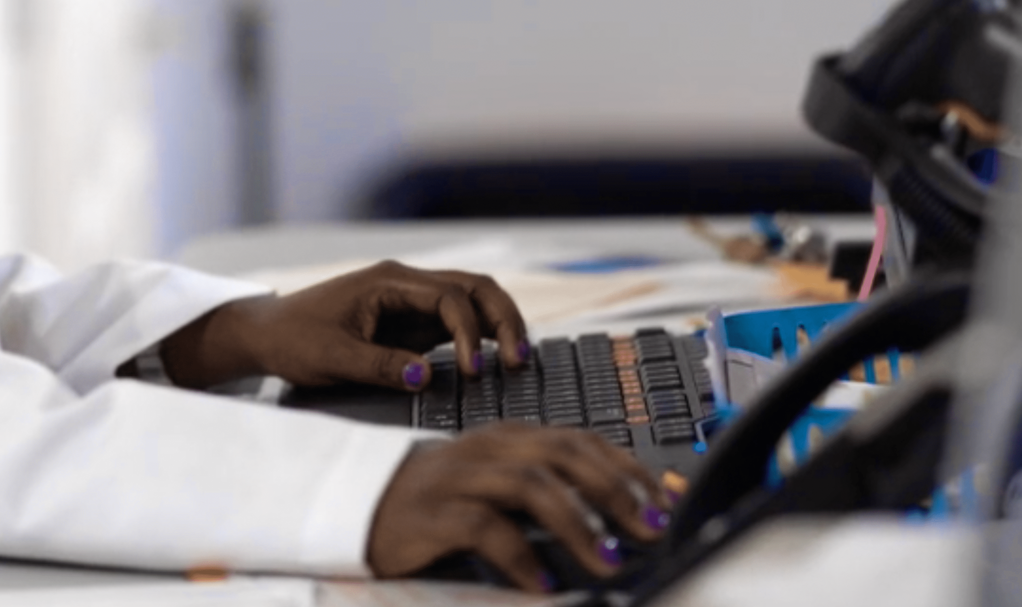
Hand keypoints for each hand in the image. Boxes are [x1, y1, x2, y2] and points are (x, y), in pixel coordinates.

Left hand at [155, 260, 527, 390]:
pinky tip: (496, 362)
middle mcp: (406, 284)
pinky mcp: (413, 323)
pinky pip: (458, 323)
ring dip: (498, 325)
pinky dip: (482, 337)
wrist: (268, 334)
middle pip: (474, 286)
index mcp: (389, 281)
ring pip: (473, 300)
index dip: (468, 333)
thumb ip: (379, 365)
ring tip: (516, 362)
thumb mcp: (332, 358)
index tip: (474, 373)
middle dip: (503, 318)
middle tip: (518, 360)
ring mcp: (412, 301)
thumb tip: (425, 376)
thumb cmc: (294, 339)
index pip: (449, 296)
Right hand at [366, 424, 671, 588]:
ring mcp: (456, 477)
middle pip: (562, 453)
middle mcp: (486, 449)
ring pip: (528, 484)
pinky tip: (542, 582)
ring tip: (607, 561)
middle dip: (614, 490)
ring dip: (577, 523)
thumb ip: (547, 490)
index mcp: (507, 438)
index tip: (665, 501)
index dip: (628, 468)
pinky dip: (519, 555)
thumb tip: (620, 516)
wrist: (356, 501)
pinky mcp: (429, 513)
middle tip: (650, 529)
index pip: (580, 438)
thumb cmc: (436, 501)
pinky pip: (482, 528)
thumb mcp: (494, 486)